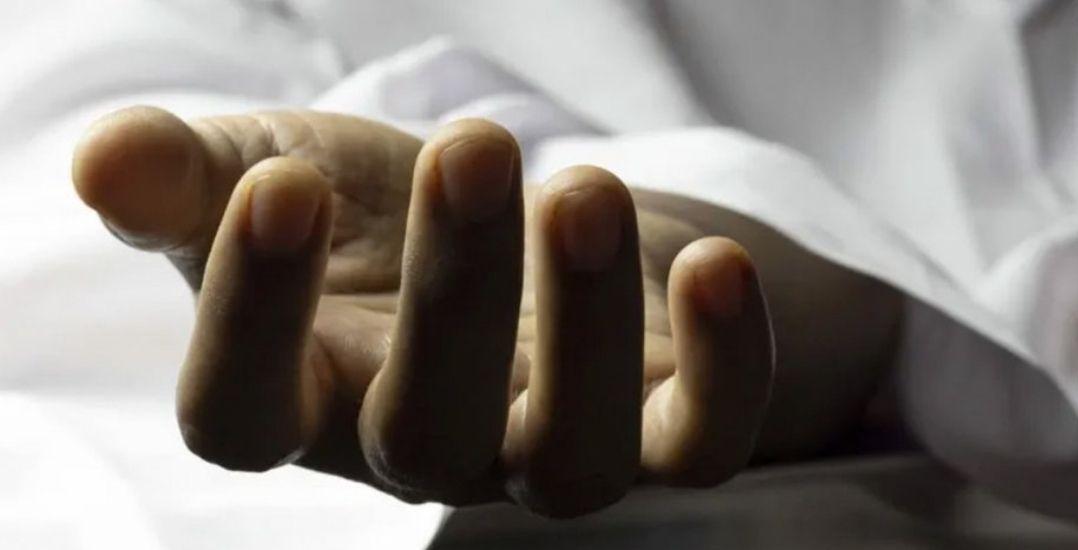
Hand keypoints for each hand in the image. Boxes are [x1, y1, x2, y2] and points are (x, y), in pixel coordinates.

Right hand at [72, 107, 900, 516]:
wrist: (516, 218)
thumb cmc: (382, 212)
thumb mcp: (282, 175)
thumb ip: (191, 180)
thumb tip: (102, 161)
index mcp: (315, 397)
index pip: (244, 414)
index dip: (247, 318)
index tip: (275, 185)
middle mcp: (433, 448)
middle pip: (427, 432)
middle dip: (449, 293)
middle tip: (469, 146)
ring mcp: (552, 450)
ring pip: (572, 462)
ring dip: (583, 331)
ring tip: (579, 186)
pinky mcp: (665, 427)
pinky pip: (705, 440)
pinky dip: (724, 365)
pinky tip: (711, 259)